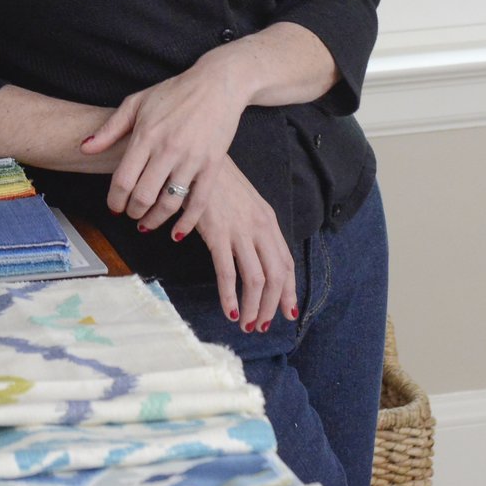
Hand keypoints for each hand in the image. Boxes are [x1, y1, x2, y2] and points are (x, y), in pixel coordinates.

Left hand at [81, 51, 248, 227]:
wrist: (217, 85)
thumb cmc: (174, 92)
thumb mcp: (137, 103)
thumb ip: (110, 129)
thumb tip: (84, 147)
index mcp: (146, 135)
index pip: (123, 179)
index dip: (114, 200)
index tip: (113, 207)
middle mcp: (168, 149)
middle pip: (143, 196)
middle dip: (132, 212)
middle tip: (130, 214)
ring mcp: (191, 159)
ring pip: (169, 203)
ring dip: (154, 220)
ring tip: (146, 224)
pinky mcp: (212, 166)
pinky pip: (198, 203)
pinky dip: (186, 223)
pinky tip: (176, 233)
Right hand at [175, 160, 296, 331]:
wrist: (196, 160)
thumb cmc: (217, 183)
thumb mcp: (244, 204)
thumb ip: (253, 228)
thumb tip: (256, 256)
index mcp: (268, 221)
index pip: (287, 263)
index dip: (289, 291)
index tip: (287, 311)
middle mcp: (260, 227)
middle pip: (276, 276)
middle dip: (271, 306)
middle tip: (261, 325)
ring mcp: (240, 230)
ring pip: (256, 279)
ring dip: (253, 307)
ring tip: (246, 324)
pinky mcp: (217, 233)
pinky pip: (227, 271)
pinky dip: (229, 295)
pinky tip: (229, 310)